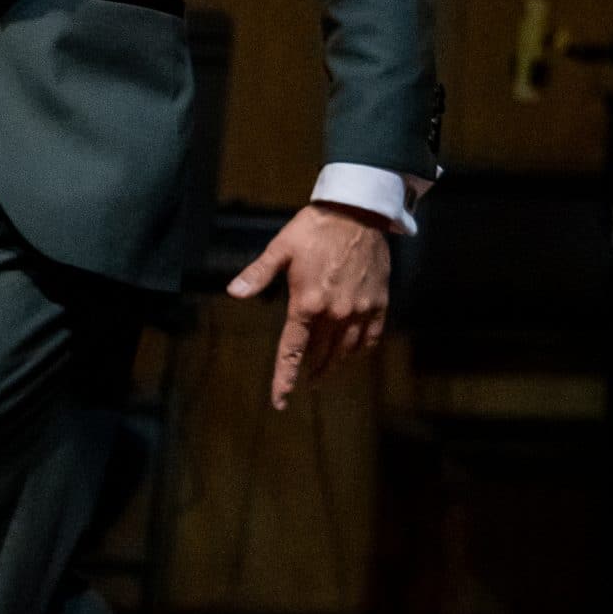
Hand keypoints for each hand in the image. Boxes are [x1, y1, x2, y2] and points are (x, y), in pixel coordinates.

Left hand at [227, 203, 391, 410]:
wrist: (358, 212)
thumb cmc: (314, 229)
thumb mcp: (280, 249)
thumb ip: (258, 274)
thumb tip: (234, 292)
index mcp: (307, 304)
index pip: (292, 351)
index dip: (285, 378)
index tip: (280, 401)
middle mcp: (335, 313)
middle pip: (320, 355)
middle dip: (309, 372)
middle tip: (303, 384)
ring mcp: (360, 310)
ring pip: (346, 351)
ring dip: (333, 366)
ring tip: (324, 373)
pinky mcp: (378, 303)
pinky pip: (370, 338)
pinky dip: (359, 351)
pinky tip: (352, 353)